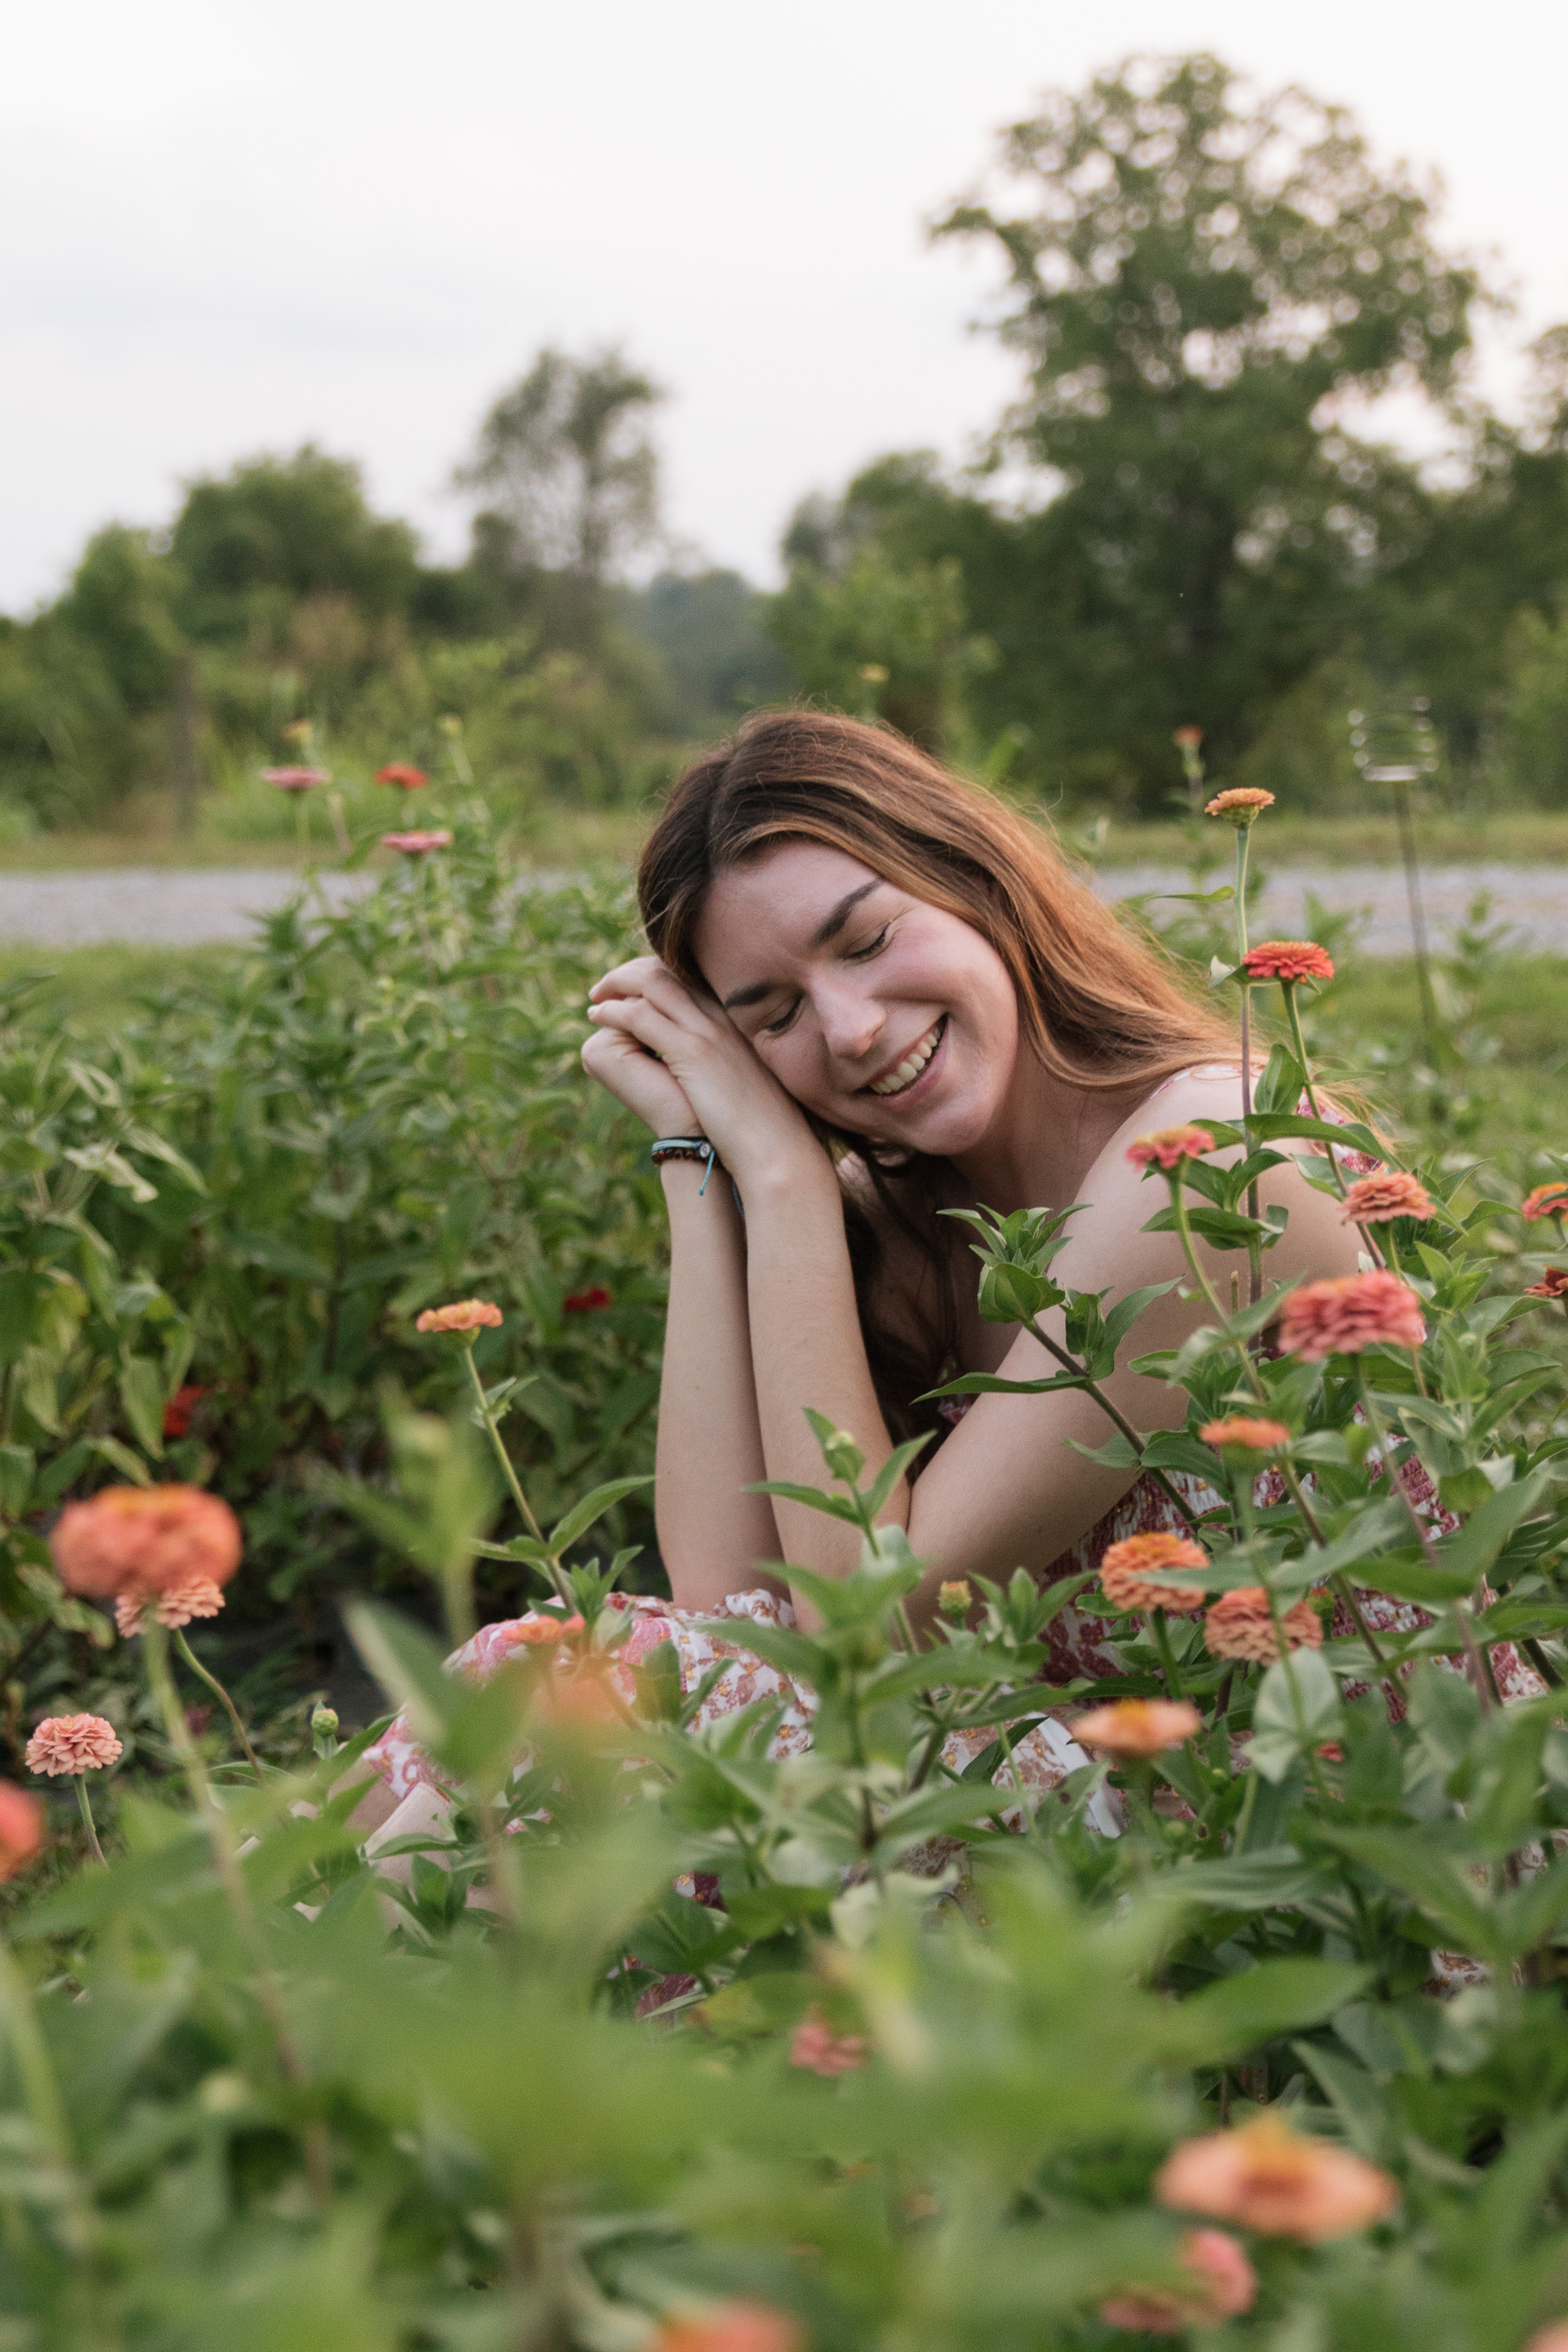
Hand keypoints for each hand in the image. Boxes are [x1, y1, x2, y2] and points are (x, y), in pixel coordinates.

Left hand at [585, 955, 819, 1186]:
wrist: (775, 1146)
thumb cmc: (759, 1125)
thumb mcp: (738, 1081)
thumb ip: (718, 1064)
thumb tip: (697, 1069)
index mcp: (731, 1021)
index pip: (685, 978)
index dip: (652, 976)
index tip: (629, 989)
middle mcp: (718, 1017)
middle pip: (666, 971)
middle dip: (628, 974)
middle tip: (604, 989)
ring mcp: (706, 1031)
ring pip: (651, 984)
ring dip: (615, 985)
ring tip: (595, 1000)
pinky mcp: (692, 1052)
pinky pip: (641, 1016)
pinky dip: (613, 1011)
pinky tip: (597, 1017)